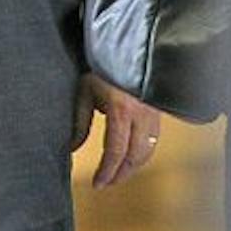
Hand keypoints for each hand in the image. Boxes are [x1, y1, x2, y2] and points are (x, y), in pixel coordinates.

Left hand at [74, 74, 165, 188]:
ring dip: (134, 166)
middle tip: (107, 183)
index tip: (98, 183)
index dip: (107, 171)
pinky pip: (154, 138)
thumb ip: (80, 123)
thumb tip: (72, 148)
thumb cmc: (101, 67)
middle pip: (136, 156)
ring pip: (148, 150)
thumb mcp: (84, 93)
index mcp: (122, 111)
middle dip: (121, 174)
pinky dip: (143, 152)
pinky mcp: (159, 109)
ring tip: (118, 173)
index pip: (116, 151)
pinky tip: (132, 156)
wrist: (125, 47)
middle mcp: (142, 114)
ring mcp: (154, 112)